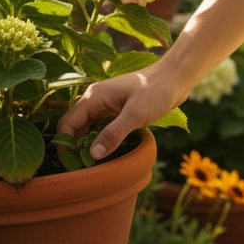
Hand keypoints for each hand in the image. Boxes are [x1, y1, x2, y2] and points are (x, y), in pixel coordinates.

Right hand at [57, 63, 184, 159]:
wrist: (177, 77)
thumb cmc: (157, 90)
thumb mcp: (135, 114)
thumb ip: (113, 134)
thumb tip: (92, 155)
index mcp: (94, 96)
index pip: (67, 123)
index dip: (66, 144)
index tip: (71, 164)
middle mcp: (96, 99)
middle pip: (76, 126)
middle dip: (76, 146)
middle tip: (82, 167)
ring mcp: (107, 103)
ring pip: (89, 126)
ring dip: (89, 143)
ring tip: (93, 163)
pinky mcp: (118, 108)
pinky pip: (102, 125)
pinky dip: (101, 137)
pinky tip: (107, 150)